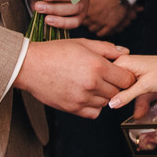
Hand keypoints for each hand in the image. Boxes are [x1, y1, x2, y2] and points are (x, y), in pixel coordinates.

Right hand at [14, 37, 135, 116]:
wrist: (29, 66)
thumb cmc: (55, 52)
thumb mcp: (82, 43)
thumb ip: (107, 48)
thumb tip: (126, 52)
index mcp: (97, 66)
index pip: (127, 79)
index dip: (125, 76)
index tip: (119, 73)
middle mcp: (92, 84)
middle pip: (118, 92)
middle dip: (115, 86)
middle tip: (104, 78)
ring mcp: (82, 98)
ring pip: (106, 103)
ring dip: (103, 96)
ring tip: (92, 85)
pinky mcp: (72, 108)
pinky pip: (94, 113)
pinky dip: (93, 106)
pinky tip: (86, 95)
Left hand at [80, 0, 131, 37]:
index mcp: (88, 8)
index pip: (80, 15)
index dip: (81, 14)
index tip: (83, 13)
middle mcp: (93, 16)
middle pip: (85, 23)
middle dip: (86, 21)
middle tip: (88, 19)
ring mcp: (101, 22)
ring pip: (92, 29)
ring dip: (93, 27)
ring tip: (94, 25)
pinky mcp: (110, 25)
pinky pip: (102, 33)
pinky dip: (100, 33)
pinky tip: (100, 31)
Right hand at [107, 52, 156, 113]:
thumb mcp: (145, 86)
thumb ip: (127, 95)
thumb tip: (111, 104)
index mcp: (123, 62)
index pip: (105, 78)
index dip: (107, 92)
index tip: (112, 103)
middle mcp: (124, 64)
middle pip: (111, 83)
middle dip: (117, 97)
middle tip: (126, 105)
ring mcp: (129, 70)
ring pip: (120, 87)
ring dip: (126, 98)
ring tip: (138, 101)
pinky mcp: (135, 75)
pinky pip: (128, 87)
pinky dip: (132, 97)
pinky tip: (139, 107)